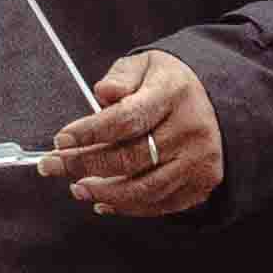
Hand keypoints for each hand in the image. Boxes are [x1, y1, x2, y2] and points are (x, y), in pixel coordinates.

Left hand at [54, 51, 224, 220]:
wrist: (218, 101)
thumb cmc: (171, 84)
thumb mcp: (146, 65)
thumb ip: (121, 78)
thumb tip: (103, 93)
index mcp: (173, 93)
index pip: (125, 119)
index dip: (89, 133)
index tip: (60, 140)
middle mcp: (190, 129)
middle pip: (130, 158)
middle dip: (84, 165)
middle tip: (54, 166)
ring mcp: (199, 160)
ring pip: (143, 189)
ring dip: (103, 193)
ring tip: (77, 188)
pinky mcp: (203, 182)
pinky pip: (160, 204)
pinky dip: (128, 207)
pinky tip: (104, 200)